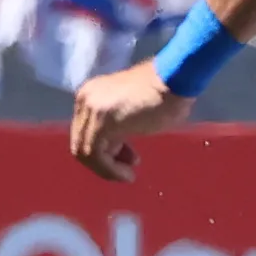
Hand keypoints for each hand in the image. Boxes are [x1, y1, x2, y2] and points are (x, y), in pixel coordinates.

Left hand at [69, 60, 193, 179]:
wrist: (175, 81)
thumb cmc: (162, 95)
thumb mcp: (131, 114)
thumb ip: (117, 128)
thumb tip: (114, 148)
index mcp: (91, 95)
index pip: (84, 131)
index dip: (103, 152)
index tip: (127, 159)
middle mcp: (85, 100)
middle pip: (81, 142)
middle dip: (103, 161)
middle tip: (126, 169)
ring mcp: (90, 109)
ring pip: (84, 151)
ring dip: (106, 169)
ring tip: (128, 174)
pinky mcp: (100, 122)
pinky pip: (95, 155)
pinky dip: (109, 170)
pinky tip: (127, 174)